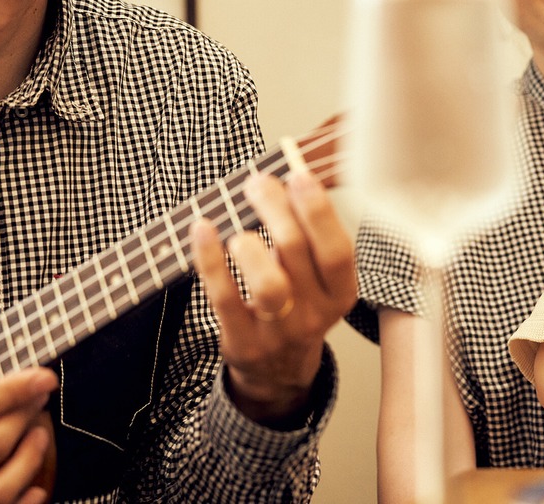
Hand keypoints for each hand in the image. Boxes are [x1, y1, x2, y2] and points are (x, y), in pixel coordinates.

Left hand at [192, 163, 355, 425]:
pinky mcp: (243, 343)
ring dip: (249, 245)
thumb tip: (287, 174)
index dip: (318, 211)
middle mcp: (316, 314)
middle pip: (296, 253)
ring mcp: (279, 332)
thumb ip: (309, 232)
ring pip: (267, 285)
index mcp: (341, 292)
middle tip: (259, 183)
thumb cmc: (296, 304)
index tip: (298, 175)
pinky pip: (224, 297)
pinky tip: (202, 229)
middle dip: (274, 208)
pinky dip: (209, 258)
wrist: (279, 370)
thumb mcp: (318, 276)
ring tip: (239, 229)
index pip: (337, 250)